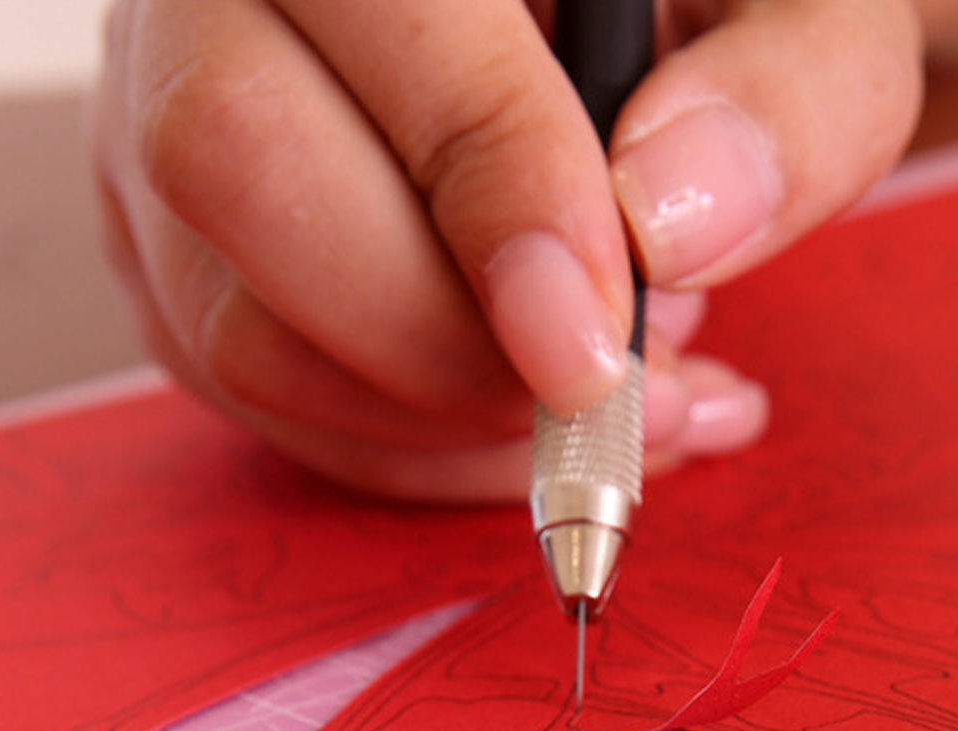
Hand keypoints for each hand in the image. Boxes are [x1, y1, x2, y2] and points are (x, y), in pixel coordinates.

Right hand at [91, 0, 926, 500]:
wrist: (605, 48)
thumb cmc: (695, 18)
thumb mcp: (798, 10)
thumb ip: (787, 87)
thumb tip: (676, 218)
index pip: (373, 18)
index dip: (492, 195)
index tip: (599, 339)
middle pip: (240, 172)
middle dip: (448, 345)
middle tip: (604, 385)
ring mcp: (160, 134)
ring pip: (236, 328)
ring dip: (445, 424)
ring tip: (606, 397)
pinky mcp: (180, 263)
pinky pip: (261, 403)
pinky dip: (419, 458)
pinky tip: (537, 427)